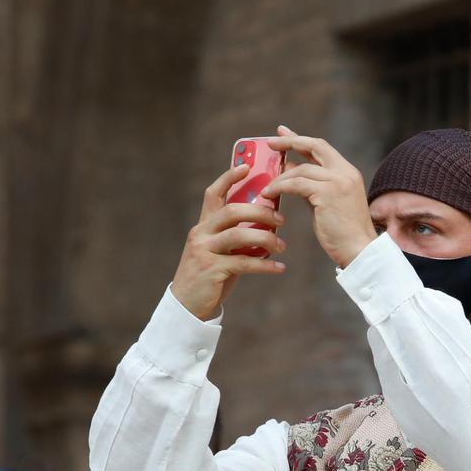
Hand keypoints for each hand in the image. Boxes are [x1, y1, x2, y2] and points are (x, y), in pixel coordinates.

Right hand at [169, 161, 287, 320]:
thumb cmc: (210, 275)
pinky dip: (264, 265)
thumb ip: (237, 235)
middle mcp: (201, 234)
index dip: (229, 177)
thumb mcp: (220, 250)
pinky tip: (279, 267)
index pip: (213, 193)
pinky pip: (243, 263)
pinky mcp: (212, 270)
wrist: (188, 305)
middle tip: (281, 218)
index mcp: (203, 225)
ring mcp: (205, 251)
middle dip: (259, 211)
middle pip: (231, 211)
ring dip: (265, 238)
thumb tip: (268, 223)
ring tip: (282, 245)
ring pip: (238, 235)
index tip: (247, 165)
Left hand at [263, 127, 375, 266]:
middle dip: (290, 141)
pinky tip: (269, 194)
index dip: (301, 139)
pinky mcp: (327, 194)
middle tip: (271, 143)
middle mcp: (345, 172)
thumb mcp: (327, 203)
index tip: (284, 133)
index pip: (322, 148)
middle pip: (315, 146)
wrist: (359, 251)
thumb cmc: (343, 232)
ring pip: (301, 169)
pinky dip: (279, 187)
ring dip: (280, 177)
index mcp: (348, 173)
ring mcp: (337, 182)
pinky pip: (296, 184)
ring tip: (266, 187)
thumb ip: (312, 185)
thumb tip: (290, 170)